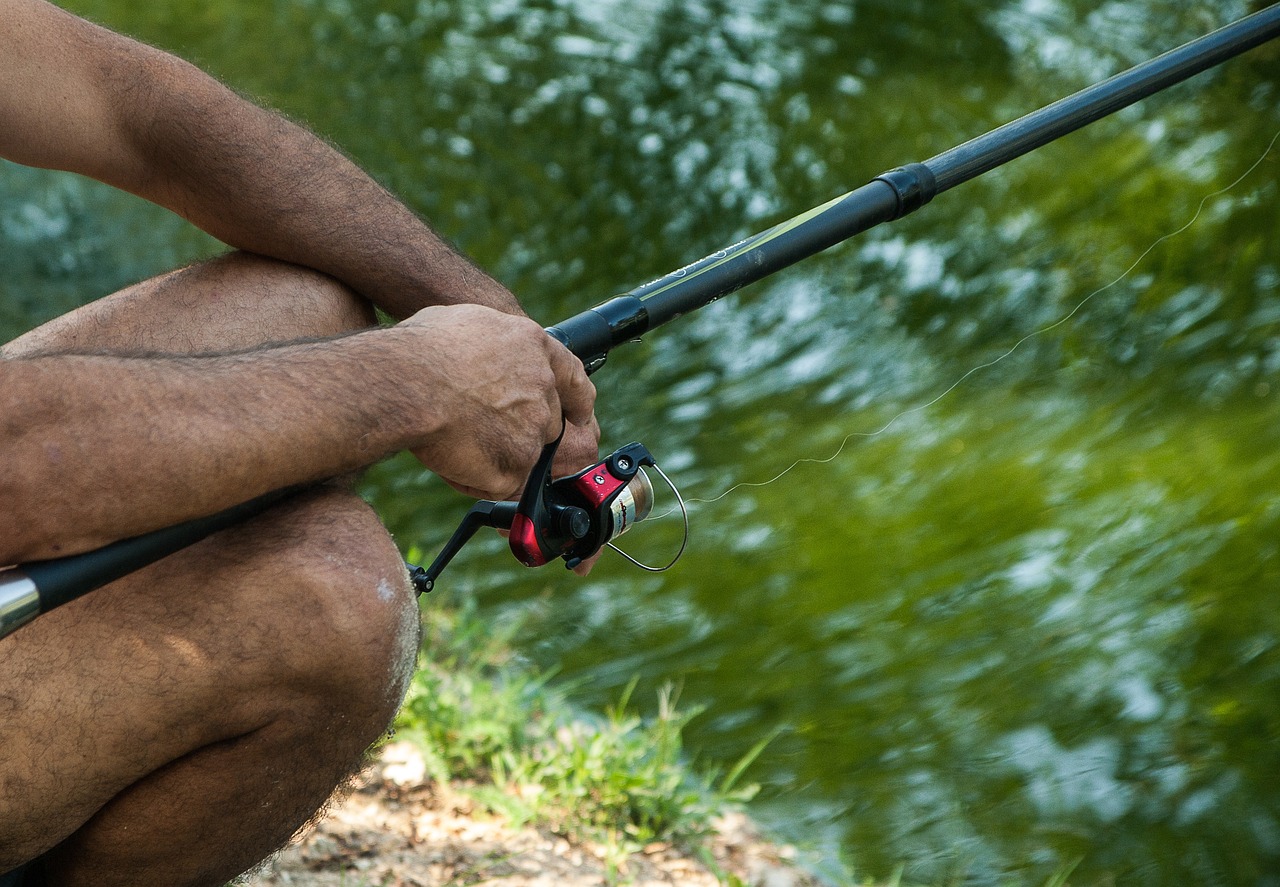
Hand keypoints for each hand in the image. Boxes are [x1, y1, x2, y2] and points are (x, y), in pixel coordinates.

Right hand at [398, 304, 597, 500]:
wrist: (407, 384)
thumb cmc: (422, 350)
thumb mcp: (470, 324)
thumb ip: (497, 347)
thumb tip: (494, 358)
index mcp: (535, 347)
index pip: (575, 379)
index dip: (578, 402)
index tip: (580, 416)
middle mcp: (543, 388)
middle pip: (547, 424)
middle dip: (520, 431)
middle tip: (479, 428)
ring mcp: (534, 430)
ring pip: (522, 454)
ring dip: (495, 454)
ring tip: (451, 438)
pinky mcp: (517, 466)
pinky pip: (501, 483)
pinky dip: (478, 478)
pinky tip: (449, 457)